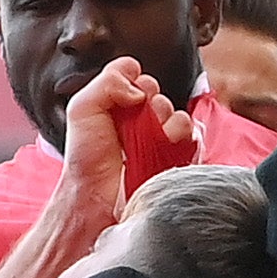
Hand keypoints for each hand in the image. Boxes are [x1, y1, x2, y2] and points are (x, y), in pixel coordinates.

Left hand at [58, 56, 194, 211]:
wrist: (98, 198)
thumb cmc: (87, 159)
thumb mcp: (82, 109)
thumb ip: (107, 81)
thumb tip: (139, 84)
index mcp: (120, 106)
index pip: (140, 78)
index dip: (135, 85)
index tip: (124, 102)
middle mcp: (142, 120)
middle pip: (160, 94)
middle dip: (149, 105)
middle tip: (133, 125)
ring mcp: (161, 139)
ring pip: (179, 115)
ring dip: (165, 125)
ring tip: (146, 143)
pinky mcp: (178, 157)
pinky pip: (194, 137)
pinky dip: (182, 140)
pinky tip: (162, 151)